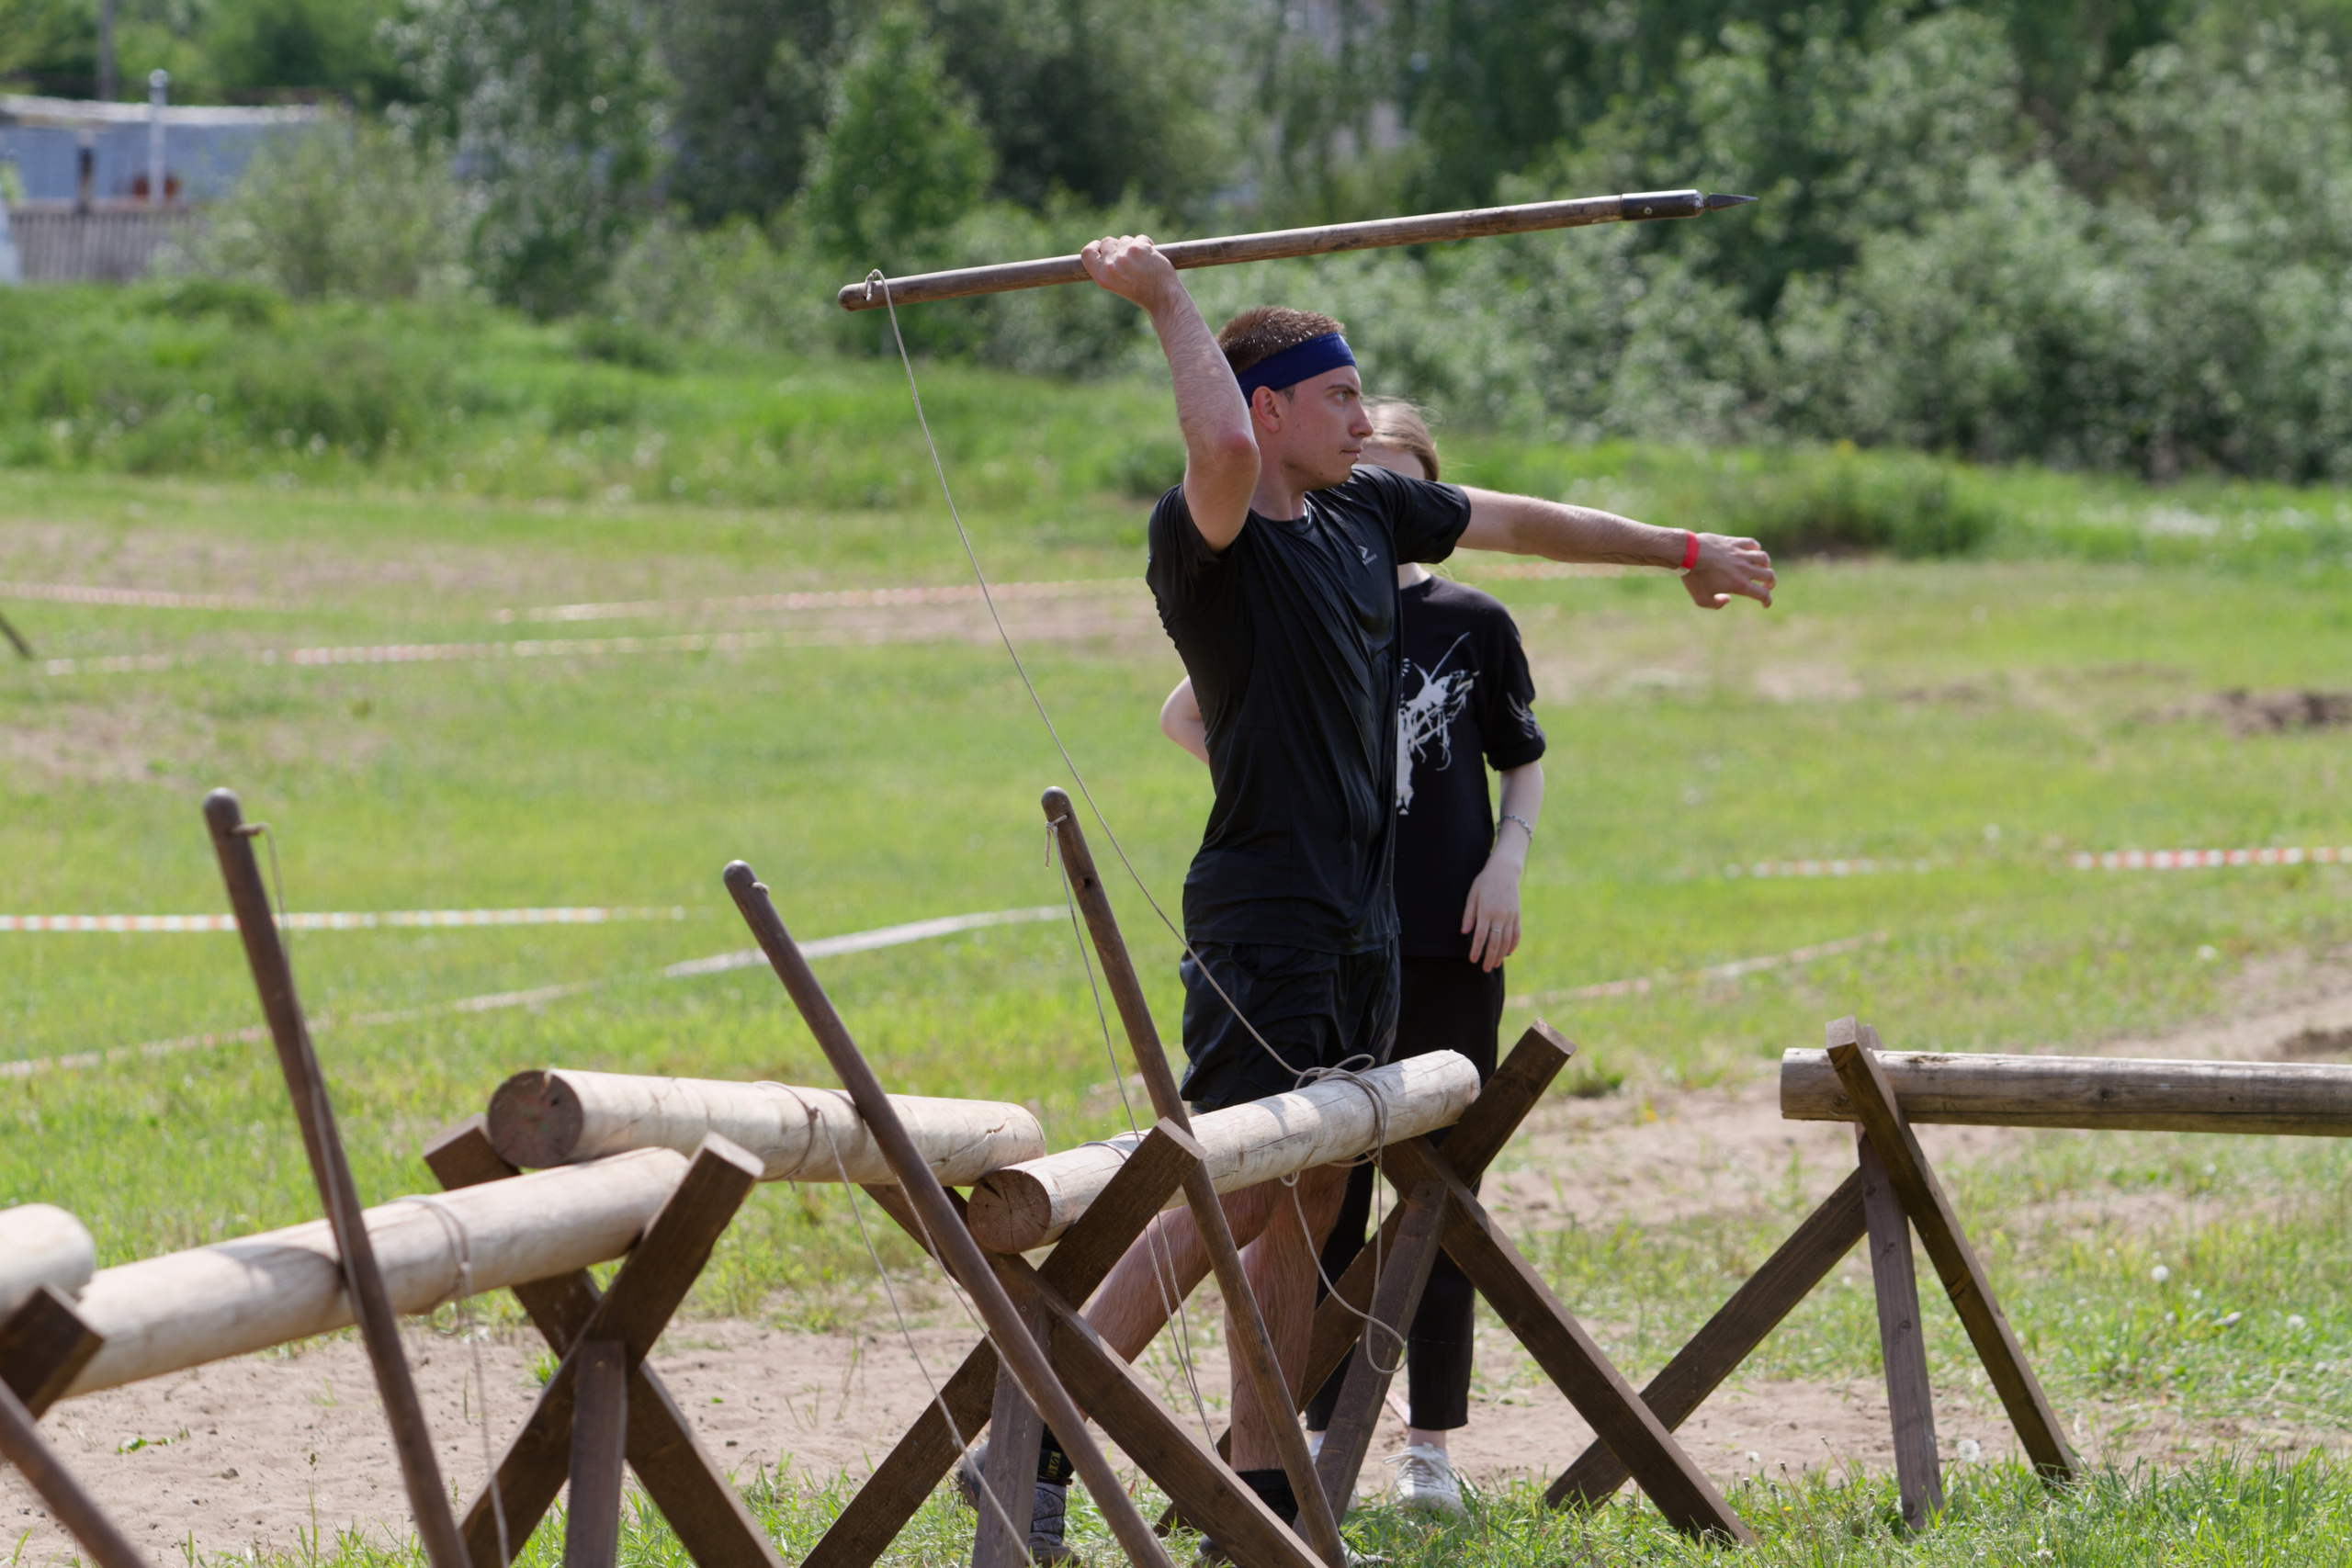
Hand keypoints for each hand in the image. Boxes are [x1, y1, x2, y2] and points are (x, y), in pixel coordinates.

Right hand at [1081, 234, 1179, 311]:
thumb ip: (1108, 268)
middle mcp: (1110, 267)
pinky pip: (1140, 238)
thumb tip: (1104, 248)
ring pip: (1125, 239)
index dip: (1094, 246)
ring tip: (1143, 262)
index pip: (1087, 254)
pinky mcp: (1137, 249)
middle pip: (1107, 241)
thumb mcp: (1116, 284)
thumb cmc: (1142, 292)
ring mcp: (1124, 257)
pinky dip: (1147, 244)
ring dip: (1134, 246)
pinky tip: (1152, 257)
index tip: (1101, 246)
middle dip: (1118, 246)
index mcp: (1101, 278)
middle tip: (1131, 260)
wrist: (1162, 298)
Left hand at [1461, 856, 1522, 971]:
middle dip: (1489, 958)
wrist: (1504, 871)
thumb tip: (1464, 932)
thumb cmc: (1485, 882)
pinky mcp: (1517, 915)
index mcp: (1486, 911)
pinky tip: (1508, 953)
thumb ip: (1469, 914)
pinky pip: (1516, 933)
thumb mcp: (1472, 895)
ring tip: (1495, 965)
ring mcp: (1510, 916)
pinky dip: (1513, 945)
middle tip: (1484, 969)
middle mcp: (1500, 916)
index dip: (1476, 950)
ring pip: (1506, 941)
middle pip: (1495, 942)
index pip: (1480, 936)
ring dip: (1501, 955)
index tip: (1472, 960)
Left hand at [1683, 533, 1774, 609]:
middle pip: (1769, 575)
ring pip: (1764, 558)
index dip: (1768, 601)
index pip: (1763, 594)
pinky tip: (1752, 552)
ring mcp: (1740, 554)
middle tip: (1766, 585)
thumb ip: (1717, 604)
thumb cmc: (1693, 579)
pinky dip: (1756, 548)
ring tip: (1761, 569)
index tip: (1765, 604)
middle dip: (1771, 582)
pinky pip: (1752, 543)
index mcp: (1739, 585)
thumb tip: (1728, 599)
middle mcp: (1744, 569)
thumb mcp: (1702, 600)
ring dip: (1766, 565)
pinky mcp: (1734, 543)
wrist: (1687, 555)